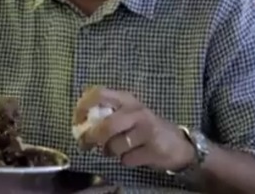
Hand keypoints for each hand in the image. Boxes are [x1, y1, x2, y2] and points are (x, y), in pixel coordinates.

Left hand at [74, 86, 195, 171]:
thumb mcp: (125, 114)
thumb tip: (79, 127)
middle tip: (84, 145)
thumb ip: (104, 115)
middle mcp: (136, 111)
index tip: (76, 122)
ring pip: (115, 145)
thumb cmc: (143, 128)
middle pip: (106, 125)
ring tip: (117, 149)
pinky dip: (125, 160)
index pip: (98, 93)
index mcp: (126, 98)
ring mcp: (147, 130)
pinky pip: (127, 159)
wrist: (177, 144)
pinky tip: (134, 155)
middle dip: (91, 137)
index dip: (82, 107)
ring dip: (110, 151)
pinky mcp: (154, 148)